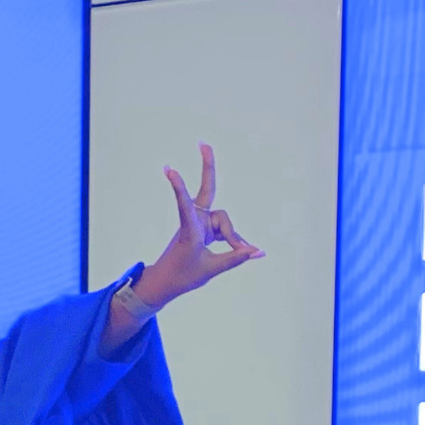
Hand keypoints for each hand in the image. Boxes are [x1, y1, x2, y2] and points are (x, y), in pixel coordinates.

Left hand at [135, 144, 262, 309]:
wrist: (167, 281)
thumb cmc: (183, 276)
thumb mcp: (211, 269)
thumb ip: (235, 258)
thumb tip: (258, 251)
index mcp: (189, 230)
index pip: (185, 205)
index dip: (179, 188)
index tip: (170, 170)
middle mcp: (195, 221)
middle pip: (207, 190)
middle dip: (208, 167)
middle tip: (204, 143)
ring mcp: (200, 222)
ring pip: (225, 223)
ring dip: (232, 238)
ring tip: (243, 251)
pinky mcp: (205, 228)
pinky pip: (225, 231)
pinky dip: (233, 241)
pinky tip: (244, 249)